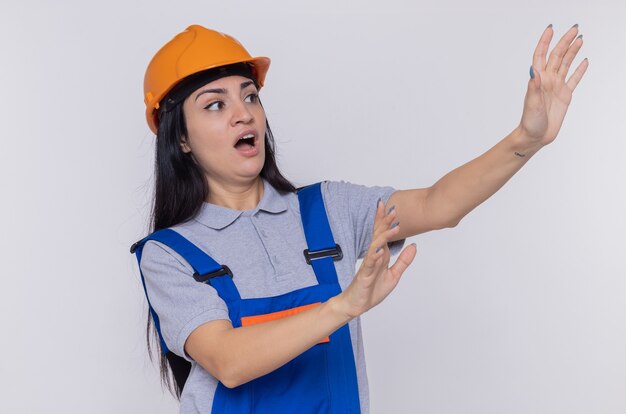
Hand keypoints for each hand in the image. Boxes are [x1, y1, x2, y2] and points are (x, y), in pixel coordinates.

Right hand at [336, 200, 417, 318]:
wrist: (357, 304)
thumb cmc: (371, 290)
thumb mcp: (394, 275)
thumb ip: (403, 260)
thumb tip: (414, 245)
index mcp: (381, 255)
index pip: (383, 234)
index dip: (387, 221)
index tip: (392, 208)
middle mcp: (374, 256)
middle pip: (379, 235)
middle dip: (385, 222)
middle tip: (392, 208)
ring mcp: (368, 265)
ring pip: (376, 246)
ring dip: (384, 236)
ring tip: (394, 227)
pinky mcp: (364, 275)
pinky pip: (370, 264)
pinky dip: (375, 256)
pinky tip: (379, 250)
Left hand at [519, 24, 588, 147]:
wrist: (535, 136)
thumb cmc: (529, 122)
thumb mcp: (531, 104)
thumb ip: (533, 86)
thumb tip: (533, 70)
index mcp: (538, 80)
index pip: (541, 56)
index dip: (545, 42)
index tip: (551, 29)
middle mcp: (547, 80)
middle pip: (557, 56)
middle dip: (565, 42)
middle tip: (574, 28)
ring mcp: (556, 87)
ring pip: (566, 64)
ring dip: (572, 52)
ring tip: (580, 39)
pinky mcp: (565, 96)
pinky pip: (574, 79)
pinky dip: (580, 70)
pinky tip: (584, 61)